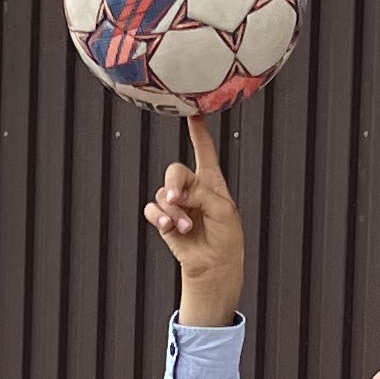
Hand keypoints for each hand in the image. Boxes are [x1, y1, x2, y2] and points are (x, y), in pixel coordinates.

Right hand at [143, 107, 244, 324]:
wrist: (215, 265)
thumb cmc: (226, 238)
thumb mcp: (222, 209)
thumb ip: (201, 193)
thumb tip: (176, 193)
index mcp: (212, 182)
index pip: (204, 151)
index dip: (198, 132)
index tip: (194, 113)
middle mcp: (193, 189)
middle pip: (175, 171)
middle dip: (175, 184)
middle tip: (179, 199)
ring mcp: (178, 204)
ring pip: (163, 193)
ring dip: (173, 210)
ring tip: (185, 226)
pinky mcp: (165, 220)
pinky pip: (153, 210)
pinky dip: (160, 217)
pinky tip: (170, 226)